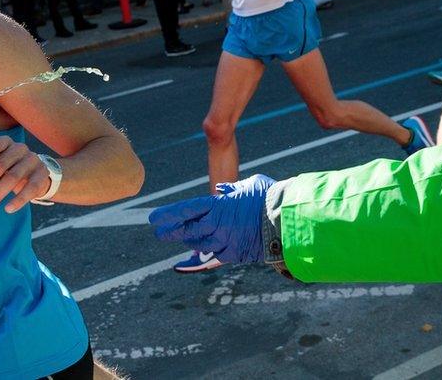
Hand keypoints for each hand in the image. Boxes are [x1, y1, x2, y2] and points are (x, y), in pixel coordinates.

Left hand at [0, 136, 49, 213]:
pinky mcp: (42, 174)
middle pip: (0, 164)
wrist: (36, 172)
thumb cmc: (6, 167)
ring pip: (13, 178)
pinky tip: (8, 209)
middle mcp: (19, 148)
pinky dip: (18, 200)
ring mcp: (32, 160)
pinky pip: (31, 188)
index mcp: (3, 142)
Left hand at [148, 174, 275, 263]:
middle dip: (171, 231)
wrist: (287, 221)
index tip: (154, 218)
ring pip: (199, 244)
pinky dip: (207, 252)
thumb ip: (232, 190)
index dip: (168, 215)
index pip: (186, 210)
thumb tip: (223, 191)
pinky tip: (200, 251)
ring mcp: (225, 241)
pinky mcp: (235, 254)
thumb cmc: (270, 198)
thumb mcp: (249, 185)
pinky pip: (215, 255)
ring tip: (182, 237)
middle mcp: (217, 225)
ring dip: (190, 241)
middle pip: (188, 230)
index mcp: (218, 206)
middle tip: (160, 233)